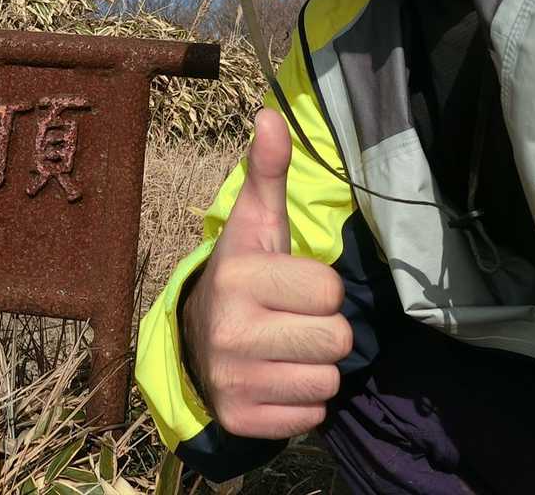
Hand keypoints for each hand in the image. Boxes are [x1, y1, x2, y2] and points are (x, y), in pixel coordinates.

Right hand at [181, 108, 350, 438]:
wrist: (197, 343)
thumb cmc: (246, 276)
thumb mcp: (257, 225)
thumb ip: (267, 172)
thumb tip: (270, 114)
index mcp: (237, 276)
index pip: (330, 289)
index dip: (318, 287)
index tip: (289, 284)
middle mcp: (230, 330)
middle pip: (337, 339)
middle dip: (322, 330)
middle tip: (289, 320)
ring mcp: (233, 379)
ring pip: (328, 382)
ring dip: (313, 367)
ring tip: (282, 349)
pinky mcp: (241, 420)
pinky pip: (312, 417)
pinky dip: (300, 403)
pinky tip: (274, 379)